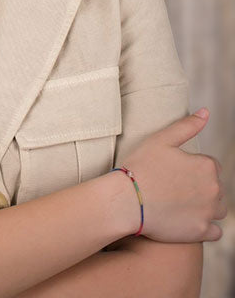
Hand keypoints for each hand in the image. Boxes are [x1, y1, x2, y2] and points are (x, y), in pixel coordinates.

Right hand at [121, 109, 226, 242]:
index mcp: (207, 165)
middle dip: (200, 186)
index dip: (192, 166)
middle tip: (174, 186)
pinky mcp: (202, 231)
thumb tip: (205, 112)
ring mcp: (209, 212)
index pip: (211, 165)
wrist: (126, 200)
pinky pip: (215, 231)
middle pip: (216, 187)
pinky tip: (186, 219)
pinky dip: (205, 226)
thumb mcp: (160, 139)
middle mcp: (214, 189)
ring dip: (206, 206)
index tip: (174, 170)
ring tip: (180, 203)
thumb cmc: (140, 167)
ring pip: (218, 208)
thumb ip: (187, 126)